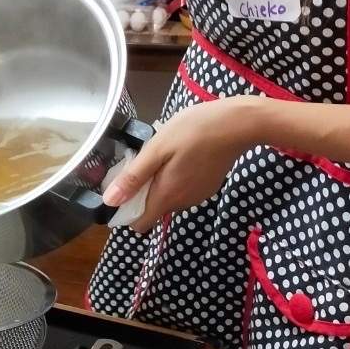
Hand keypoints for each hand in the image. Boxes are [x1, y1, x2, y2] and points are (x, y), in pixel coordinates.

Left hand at [102, 98, 257, 233]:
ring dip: (161, 183)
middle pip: (154, 209)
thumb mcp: (157, 149)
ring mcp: (198, 195)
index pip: (141, 224)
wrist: (238, 124)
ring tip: (164, 155)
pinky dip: (177, 178)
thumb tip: (110, 202)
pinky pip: (184, 189)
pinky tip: (182, 155)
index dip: (127, 213)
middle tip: (145, 163)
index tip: (123, 192)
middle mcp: (183, 202)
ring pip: (170, 198)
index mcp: (167, 196)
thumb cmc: (193, 131)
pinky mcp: (209, 186)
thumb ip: (134, 177)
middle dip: (144, 192)